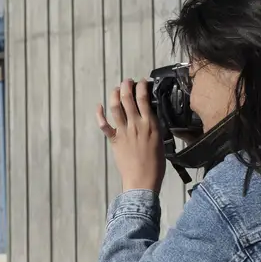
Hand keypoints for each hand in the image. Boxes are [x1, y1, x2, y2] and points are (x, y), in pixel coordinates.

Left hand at [96, 78, 165, 192]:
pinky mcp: (114, 140)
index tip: (142, 82)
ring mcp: (124, 131)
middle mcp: (136, 124)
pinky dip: (100, 114)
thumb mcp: (161, 140)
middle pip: (128, 98)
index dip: (142, 87)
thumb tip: (149, 114)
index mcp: (151, 124)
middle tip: (128, 81)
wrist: (143, 180)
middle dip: (127, 86)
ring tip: (117, 88)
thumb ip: (154, 125)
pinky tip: (99, 106)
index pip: (145, 99)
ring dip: (115, 94)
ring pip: (116, 107)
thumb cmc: (155, 164)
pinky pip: (104, 124)